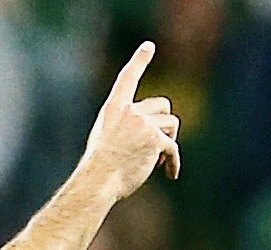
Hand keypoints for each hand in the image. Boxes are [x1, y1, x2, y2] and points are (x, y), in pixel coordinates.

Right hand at [80, 42, 181, 200]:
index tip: (148, 46)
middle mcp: (130, 111)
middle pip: (163, 106)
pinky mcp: (155, 140)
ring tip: (154, 159)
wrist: (98, 182)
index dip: (139, 61)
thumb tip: (156, 130)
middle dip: (164, 124)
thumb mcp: (105, 138)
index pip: (128, 79)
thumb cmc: (99, 168)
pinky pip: (173, 148)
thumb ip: (126, 125)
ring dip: (168, 142)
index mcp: (114, 109)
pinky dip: (173, 162)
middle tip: (157, 144)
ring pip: (171, 125)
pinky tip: (170, 174)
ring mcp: (143, 124)